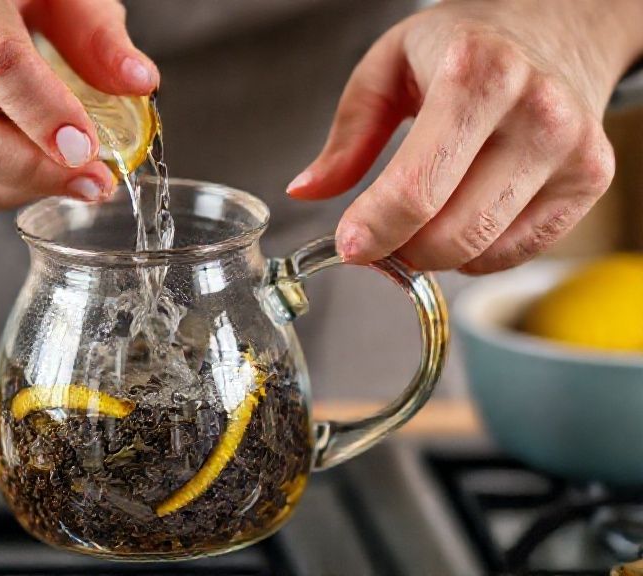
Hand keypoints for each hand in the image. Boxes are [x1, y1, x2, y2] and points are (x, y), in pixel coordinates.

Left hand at [287, 0, 642, 272]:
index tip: (350, 244)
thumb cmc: (465, 47)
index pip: (416, 188)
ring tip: (421, 221)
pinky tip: (465, 216)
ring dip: (435, 253)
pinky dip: (477, 253)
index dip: (374, 230)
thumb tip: (306, 191)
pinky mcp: (592, 180)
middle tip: (381, 235)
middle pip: (449, 233)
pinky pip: (516, 253)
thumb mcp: (388, 67)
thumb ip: (347, 135)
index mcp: (477, 73)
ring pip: (481, 251)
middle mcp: (536, 111)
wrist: (557, 26)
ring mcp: (573, 149)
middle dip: (400, 248)